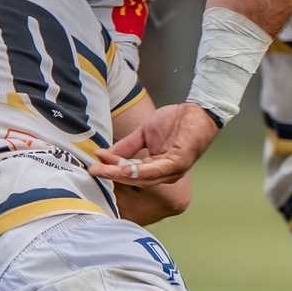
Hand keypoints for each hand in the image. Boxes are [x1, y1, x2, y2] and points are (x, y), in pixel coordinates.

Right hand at [90, 101, 220, 186]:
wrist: (197, 111)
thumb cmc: (175, 122)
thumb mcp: (144, 133)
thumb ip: (127, 146)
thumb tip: (106, 154)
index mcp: (156, 168)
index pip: (129, 172)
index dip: (111, 168)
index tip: (95, 163)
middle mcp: (164, 174)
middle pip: (134, 178)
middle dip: (112, 174)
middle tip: (94, 170)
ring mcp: (173, 170)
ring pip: (143, 177)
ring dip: (122, 174)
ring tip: (104, 169)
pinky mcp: (179, 162)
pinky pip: (155, 170)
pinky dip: (138, 170)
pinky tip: (124, 167)